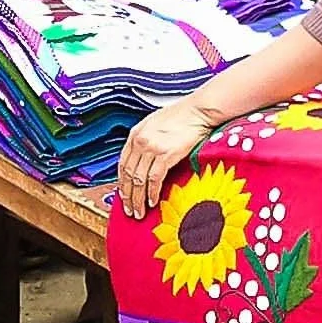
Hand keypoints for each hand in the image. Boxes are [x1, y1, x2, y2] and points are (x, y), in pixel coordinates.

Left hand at [118, 98, 219, 218]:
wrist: (199, 110)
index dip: (122, 183)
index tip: (124, 196)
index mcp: (135, 134)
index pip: (122, 164)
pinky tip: (153, 201)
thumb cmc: (182, 116)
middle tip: (130, 210)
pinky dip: (152, 193)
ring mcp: (152, 148)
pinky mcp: (166, 155)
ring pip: (139, 180)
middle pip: (128, 175)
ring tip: (140, 212)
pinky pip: (154, 179)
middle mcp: (140, 141)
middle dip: (128, 196)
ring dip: (138, 199)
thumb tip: (144, 161)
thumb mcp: (155, 125)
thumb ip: (146, 140)